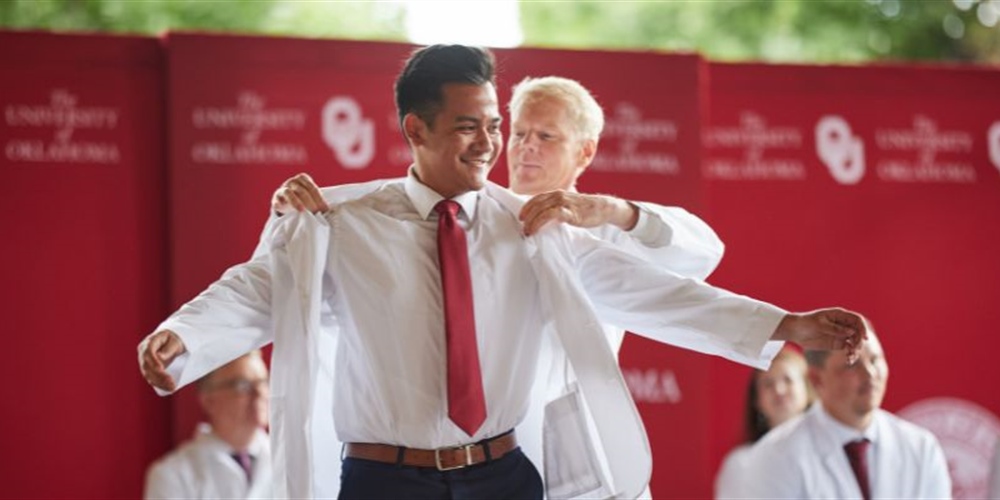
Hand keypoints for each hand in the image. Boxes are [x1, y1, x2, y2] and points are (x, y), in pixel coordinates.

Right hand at [137, 330, 186, 391]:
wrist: (171, 341)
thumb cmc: (174, 339)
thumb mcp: (175, 341)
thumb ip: (168, 348)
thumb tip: (160, 357)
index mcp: (149, 342)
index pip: (148, 352)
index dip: (153, 361)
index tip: (161, 369)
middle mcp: (143, 353)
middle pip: (147, 366)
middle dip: (159, 376)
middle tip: (172, 383)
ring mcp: (144, 362)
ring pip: (148, 374)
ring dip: (159, 382)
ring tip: (172, 388)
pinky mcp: (148, 370)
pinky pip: (151, 378)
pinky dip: (159, 384)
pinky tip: (168, 389)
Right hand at [271, 172, 327, 214]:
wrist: (286, 205)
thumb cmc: (303, 201)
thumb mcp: (311, 198)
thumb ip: (318, 201)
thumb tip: (331, 212)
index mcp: (303, 179)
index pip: (312, 188)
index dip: (319, 199)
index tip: (325, 210)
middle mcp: (292, 182)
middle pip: (302, 190)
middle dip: (310, 202)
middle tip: (316, 213)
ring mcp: (282, 189)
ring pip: (288, 193)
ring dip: (296, 202)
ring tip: (302, 211)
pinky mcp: (275, 199)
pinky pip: (276, 200)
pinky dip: (279, 203)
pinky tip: (283, 208)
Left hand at [518, 190, 638, 235]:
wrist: (603, 207)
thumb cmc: (585, 209)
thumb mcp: (567, 205)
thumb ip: (556, 209)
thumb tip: (543, 219)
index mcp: (556, 193)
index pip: (536, 199)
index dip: (526, 208)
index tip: (521, 218)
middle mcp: (558, 196)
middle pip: (536, 205)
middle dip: (527, 218)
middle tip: (523, 229)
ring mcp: (565, 203)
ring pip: (542, 210)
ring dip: (532, 222)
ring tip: (528, 232)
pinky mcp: (571, 212)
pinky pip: (552, 214)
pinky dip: (541, 221)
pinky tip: (538, 230)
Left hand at [772, 308, 867, 362]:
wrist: (795, 331)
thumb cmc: (806, 323)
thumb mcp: (819, 325)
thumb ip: (834, 328)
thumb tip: (851, 332)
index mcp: (839, 315)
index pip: (857, 319)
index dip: (863, 328)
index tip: (864, 338)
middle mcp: (843, 324)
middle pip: (858, 331)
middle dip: (859, 341)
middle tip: (854, 349)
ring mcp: (841, 334)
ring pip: (855, 341)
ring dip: (856, 349)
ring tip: (850, 357)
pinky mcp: (837, 343)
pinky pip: (848, 348)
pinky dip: (851, 354)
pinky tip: (849, 360)